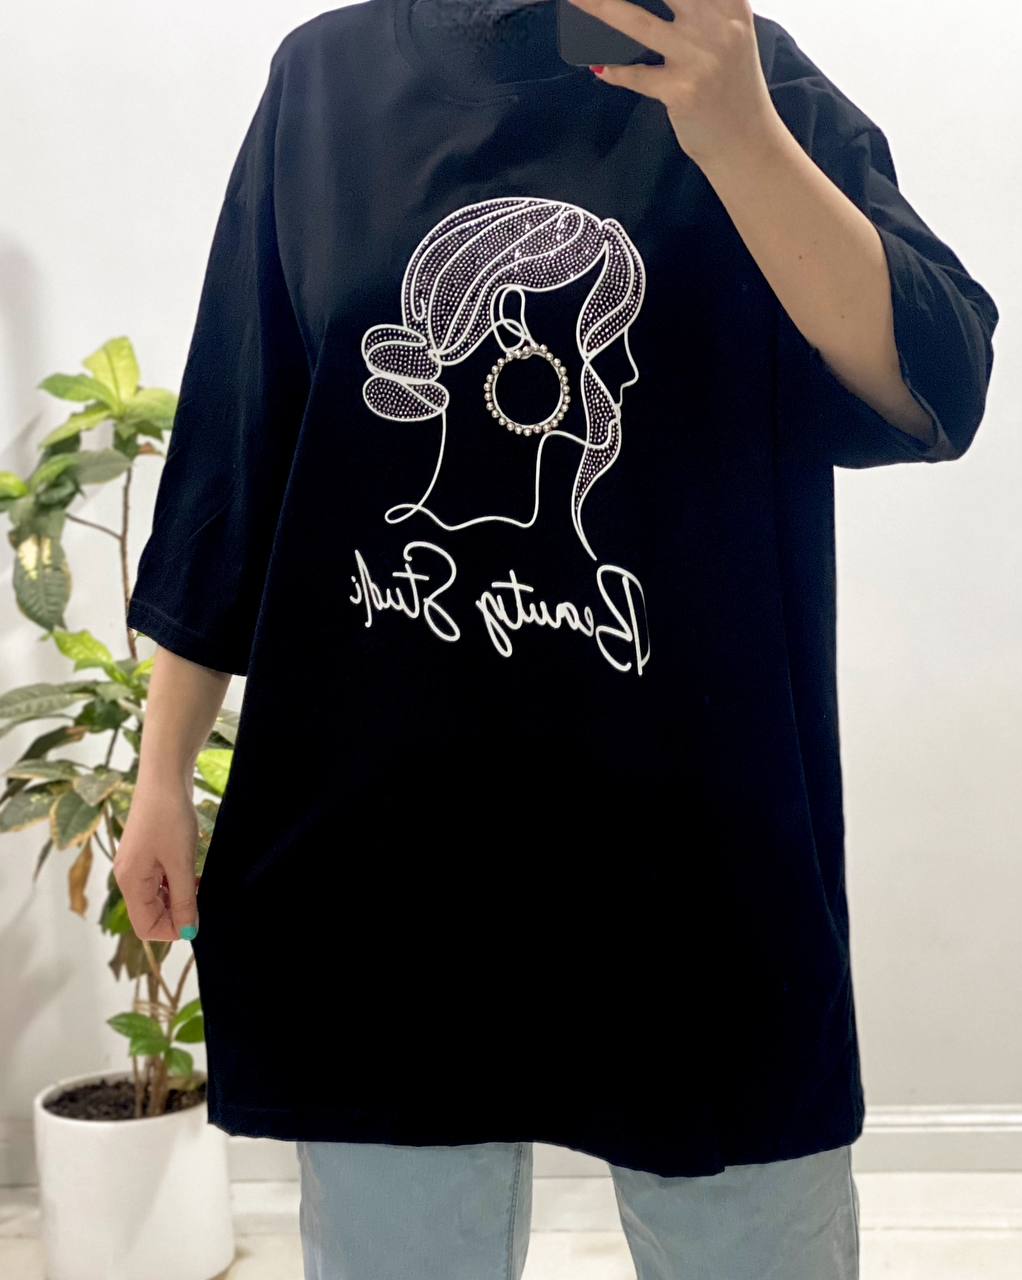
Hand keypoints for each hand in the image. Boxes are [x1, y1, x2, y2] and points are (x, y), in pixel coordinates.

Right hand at [113, 781, 199, 941]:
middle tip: (203, 897)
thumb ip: (185, 900)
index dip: (172, 929)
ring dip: (180, 896)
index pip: (145, 927)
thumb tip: (188, 931)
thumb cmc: (170, 817)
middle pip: (151, 913)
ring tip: (200, 882)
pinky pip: (160, 880)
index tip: (197, 917)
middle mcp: (128, 876)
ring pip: (158, 897)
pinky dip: (177, 882)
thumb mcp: (181, 863)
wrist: (164, 778)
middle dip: (178, 912)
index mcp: (130, 882)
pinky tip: (194, 872)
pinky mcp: (147, 853)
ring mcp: (136, 864)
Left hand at [566, 0, 782, 167]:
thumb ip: (704, 7)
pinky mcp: (681, 92)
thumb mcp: (730, 34)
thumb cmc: (731, 85)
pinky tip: (599, 66)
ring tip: (576, 0)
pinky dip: (614, 70)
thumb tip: (640, 3)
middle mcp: (717, 24)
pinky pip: (635, 75)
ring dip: (600, 8)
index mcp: (731, 4)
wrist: (746, 142)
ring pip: (637, 23)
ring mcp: (698, 58)